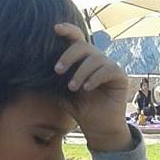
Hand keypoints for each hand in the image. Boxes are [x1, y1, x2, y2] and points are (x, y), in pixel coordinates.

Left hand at [53, 23, 130, 149]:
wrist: (99, 130)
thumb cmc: (82, 111)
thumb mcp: (64, 95)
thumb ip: (56, 82)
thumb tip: (38, 69)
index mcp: (84, 61)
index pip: (77, 39)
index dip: (68, 30)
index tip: (55, 29)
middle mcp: (98, 60)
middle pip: (83, 46)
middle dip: (68, 56)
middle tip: (58, 71)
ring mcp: (110, 67)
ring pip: (94, 58)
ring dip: (80, 72)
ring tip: (73, 87)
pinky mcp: (120, 76)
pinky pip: (107, 70)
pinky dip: (95, 78)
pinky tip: (87, 88)